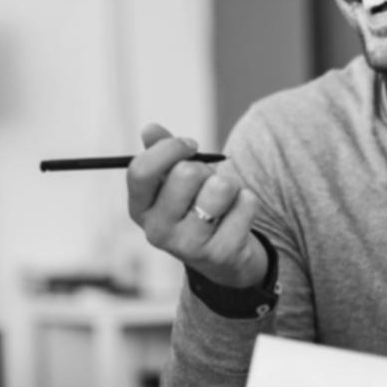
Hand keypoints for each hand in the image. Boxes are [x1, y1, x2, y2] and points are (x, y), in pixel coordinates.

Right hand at [126, 123, 265, 289]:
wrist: (221, 257)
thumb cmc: (194, 206)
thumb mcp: (173, 181)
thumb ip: (162, 153)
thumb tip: (150, 129)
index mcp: (139, 209)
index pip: (141, 170)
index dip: (169, 148)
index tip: (190, 145)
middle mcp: (157, 232)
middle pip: (185, 174)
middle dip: (204, 169)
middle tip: (207, 182)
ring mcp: (188, 247)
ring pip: (220, 187)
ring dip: (229, 184)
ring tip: (223, 199)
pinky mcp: (221, 253)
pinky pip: (246, 202)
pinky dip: (247, 200)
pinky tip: (236, 216)